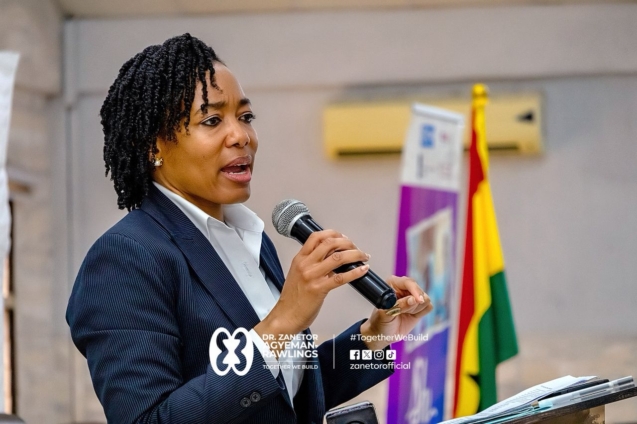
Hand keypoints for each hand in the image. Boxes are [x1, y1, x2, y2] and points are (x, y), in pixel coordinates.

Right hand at [254, 230, 369, 350]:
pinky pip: (341, 277)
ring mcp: (312, 276)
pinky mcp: (319, 289)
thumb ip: (311, 263)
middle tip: (356, 247)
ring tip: (363, 257)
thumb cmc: (292, 298)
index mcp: (299, 259)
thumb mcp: (297, 273)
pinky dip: (355, 272)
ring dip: (355, 255)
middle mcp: (305, 264)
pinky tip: (362, 270)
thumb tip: (331, 257)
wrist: (286, 315)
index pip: (316, 237)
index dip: (333, 233)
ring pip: (338, 258)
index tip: (343, 237)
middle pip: (330, 243)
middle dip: (347, 243)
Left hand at [360, 276, 432, 350]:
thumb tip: (413, 300)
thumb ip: (399, 305)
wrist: (382, 334)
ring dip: (416, 309)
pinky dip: (421, 313)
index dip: (415, 290)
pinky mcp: (420, 306)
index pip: (408, 282)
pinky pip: (429, 307)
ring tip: (403, 314)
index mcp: (393, 284)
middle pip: (420, 291)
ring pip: (425, 299)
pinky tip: (411, 316)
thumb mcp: (386, 314)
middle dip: (413, 304)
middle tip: (401, 312)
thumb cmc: (380, 322)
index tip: (418, 300)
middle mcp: (404, 287)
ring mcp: (413, 296)